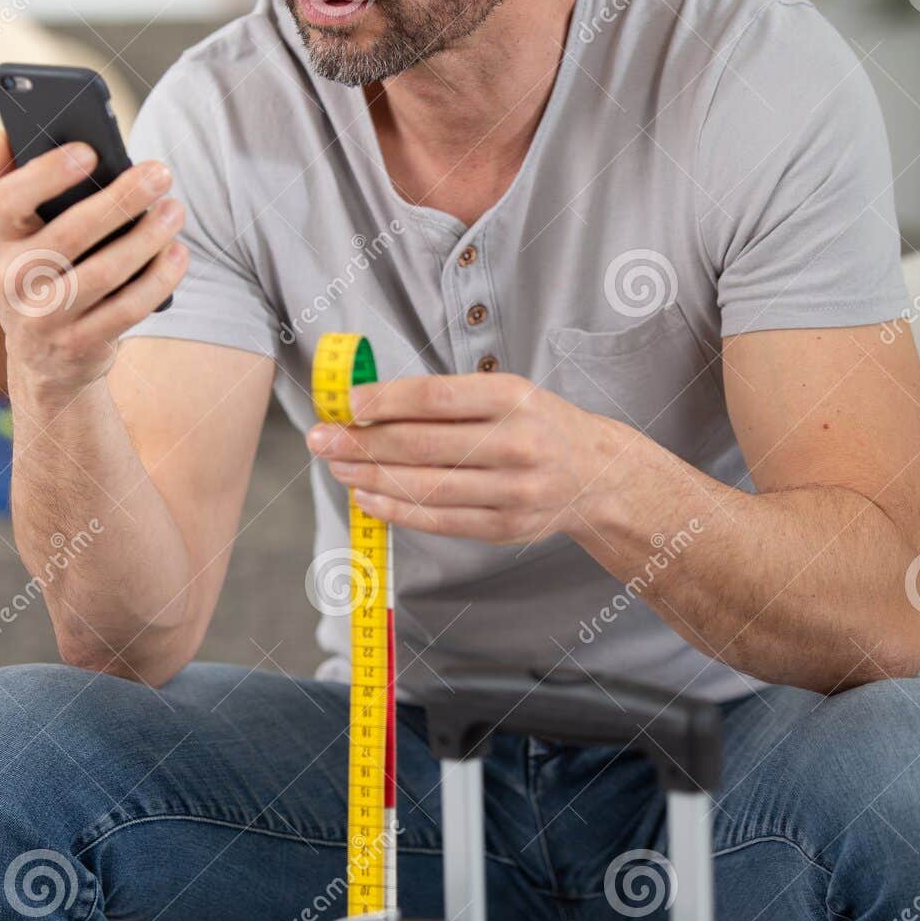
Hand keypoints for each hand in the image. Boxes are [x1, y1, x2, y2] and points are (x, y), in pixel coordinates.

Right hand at [0, 129, 187, 400]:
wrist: (41, 357)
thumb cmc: (38, 270)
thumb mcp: (13, 232)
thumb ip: (6, 180)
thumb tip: (9, 133)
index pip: (9, 199)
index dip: (47, 174)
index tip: (90, 151)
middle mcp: (14, 277)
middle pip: (71, 232)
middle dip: (122, 199)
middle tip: (160, 173)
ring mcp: (45, 316)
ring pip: (106, 271)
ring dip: (149, 237)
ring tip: (175, 210)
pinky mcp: (80, 344)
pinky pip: (127, 308)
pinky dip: (158, 279)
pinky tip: (178, 253)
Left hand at [305, 370, 619, 544]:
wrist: (597, 475)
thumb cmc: (538, 425)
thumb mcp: (508, 393)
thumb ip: (449, 399)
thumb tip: (370, 404)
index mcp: (513, 398)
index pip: (436, 398)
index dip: (385, 401)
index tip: (347, 403)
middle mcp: (516, 444)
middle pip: (422, 445)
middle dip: (361, 442)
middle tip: (321, 438)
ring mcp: (512, 490)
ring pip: (425, 486)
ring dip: (369, 477)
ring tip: (337, 465)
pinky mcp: (505, 527)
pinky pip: (438, 520)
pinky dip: (395, 509)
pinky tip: (366, 497)